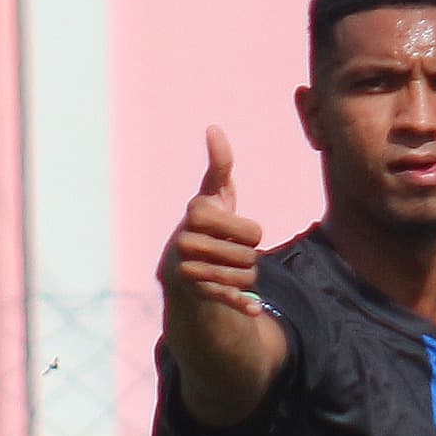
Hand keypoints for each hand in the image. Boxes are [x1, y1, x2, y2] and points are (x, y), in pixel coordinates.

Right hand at [157, 126, 264, 317]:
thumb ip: (220, 164)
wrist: (181, 262)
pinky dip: (242, 304)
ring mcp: (188, 268)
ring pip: (242, 278)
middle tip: (233, 253)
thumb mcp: (215, 192)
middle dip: (249, 257)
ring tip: (234, 271)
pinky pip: (226, 299)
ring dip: (247, 278)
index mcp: (197, 212)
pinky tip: (254, 307)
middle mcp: (186, 240)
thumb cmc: (207, 221)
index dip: (252, 233)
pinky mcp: (193, 292)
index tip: (238, 231)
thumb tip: (214, 128)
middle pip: (249, 257)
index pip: (253, 232)